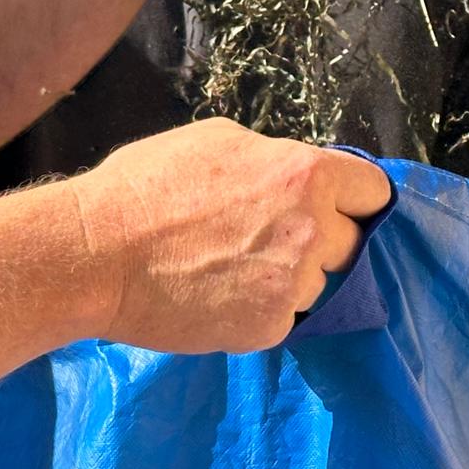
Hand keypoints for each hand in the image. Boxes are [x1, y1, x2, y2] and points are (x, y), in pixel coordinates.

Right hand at [71, 118, 390, 353]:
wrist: (97, 254)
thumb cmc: (146, 186)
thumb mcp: (218, 142)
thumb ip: (271, 159)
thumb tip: (290, 174)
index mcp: (305, 173)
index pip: (371, 190)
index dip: (355, 198)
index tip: (340, 207)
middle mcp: (312, 227)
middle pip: (349, 241)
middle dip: (322, 239)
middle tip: (270, 239)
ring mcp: (294, 282)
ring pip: (316, 283)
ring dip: (288, 278)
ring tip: (230, 267)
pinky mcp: (270, 327)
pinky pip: (282, 316)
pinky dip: (259, 310)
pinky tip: (217, 295)